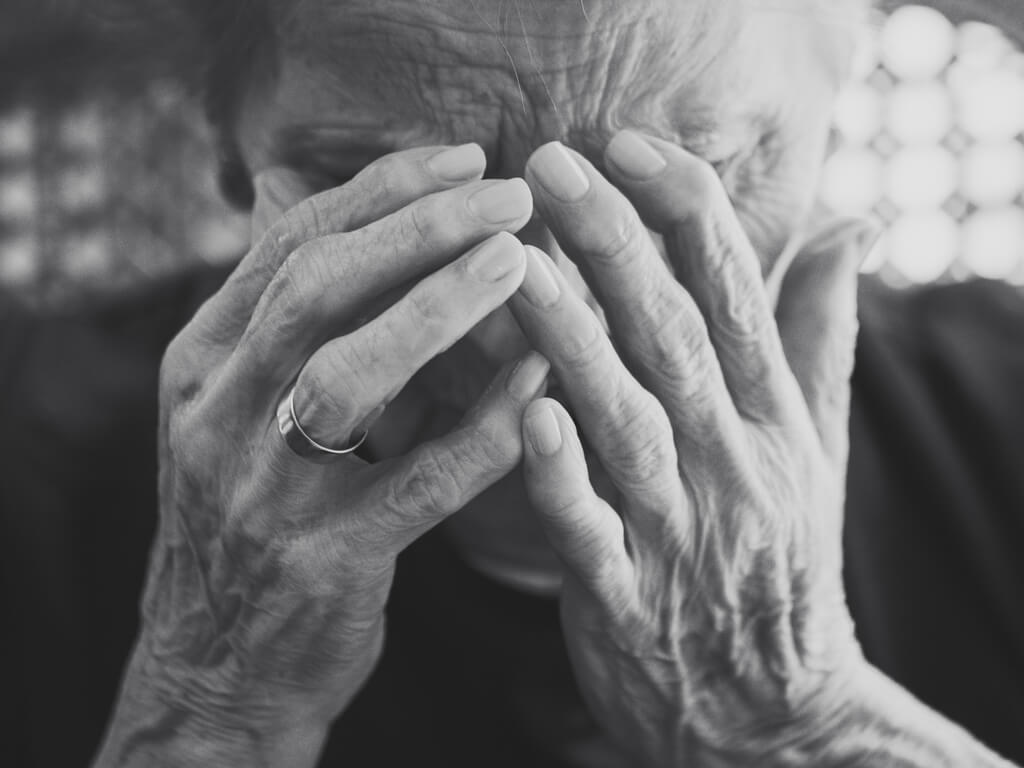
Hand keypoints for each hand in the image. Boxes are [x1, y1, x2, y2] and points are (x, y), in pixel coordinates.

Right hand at [99, 145, 546, 763]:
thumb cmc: (251, 514)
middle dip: (418, 229)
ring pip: (352, 373)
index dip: (380, 192)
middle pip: (317, 287)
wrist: (218, 663)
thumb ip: (288, 317)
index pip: (290, 245)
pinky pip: (420, 480)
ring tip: (521, 262)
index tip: (463, 158)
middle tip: (511, 197)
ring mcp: (263, 490)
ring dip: (442, 307)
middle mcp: (219, 412)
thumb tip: (335, 205)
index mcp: (202, 360)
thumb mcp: (239, 407)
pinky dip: (487, 423)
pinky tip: (540, 379)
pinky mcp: (324, 561)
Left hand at [511, 133, 873, 765]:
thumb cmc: (784, 562)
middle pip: (674, 337)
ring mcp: (683, 534)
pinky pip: (593, 534)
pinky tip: (532, 418)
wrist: (779, 713)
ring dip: (577, 341)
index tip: (628, 144)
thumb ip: (820, 336)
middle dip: (616, 245)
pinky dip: (564, 479)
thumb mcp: (817, 447)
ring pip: (628, 420)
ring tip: (522, 266)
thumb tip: (851, 227)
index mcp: (772, 418)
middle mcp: (733, 463)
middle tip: (551, 165)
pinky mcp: (630, 602)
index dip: (685, 212)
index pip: (735, 294)